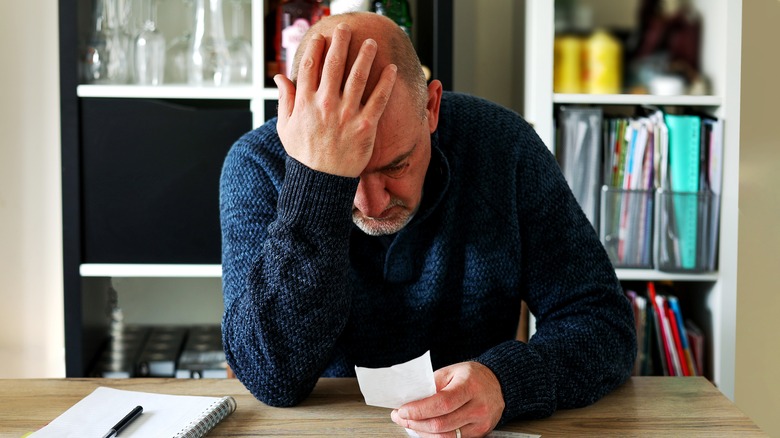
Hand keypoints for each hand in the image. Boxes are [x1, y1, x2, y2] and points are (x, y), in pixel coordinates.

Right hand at [274, 23, 397, 177]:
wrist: (321, 182)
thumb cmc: (304, 156)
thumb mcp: (285, 128)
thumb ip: (284, 100)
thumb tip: (279, 78)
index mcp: (304, 103)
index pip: (310, 66)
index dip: (316, 47)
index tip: (322, 36)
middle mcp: (325, 105)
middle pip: (334, 64)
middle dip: (341, 42)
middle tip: (347, 28)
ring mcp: (346, 115)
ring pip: (357, 76)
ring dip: (365, 56)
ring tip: (371, 43)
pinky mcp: (365, 126)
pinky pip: (378, 99)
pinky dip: (386, 82)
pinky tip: (391, 69)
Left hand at [391, 362, 504, 437]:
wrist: (498, 384)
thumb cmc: (472, 376)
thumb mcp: (451, 371)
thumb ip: (431, 385)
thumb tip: (410, 399)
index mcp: (470, 386)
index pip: (442, 403)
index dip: (419, 410)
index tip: (402, 410)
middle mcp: (478, 407)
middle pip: (442, 424)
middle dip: (415, 422)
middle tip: (401, 417)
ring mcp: (481, 423)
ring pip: (446, 436)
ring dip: (423, 432)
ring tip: (410, 423)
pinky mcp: (480, 433)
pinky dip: (435, 436)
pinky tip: (425, 428)